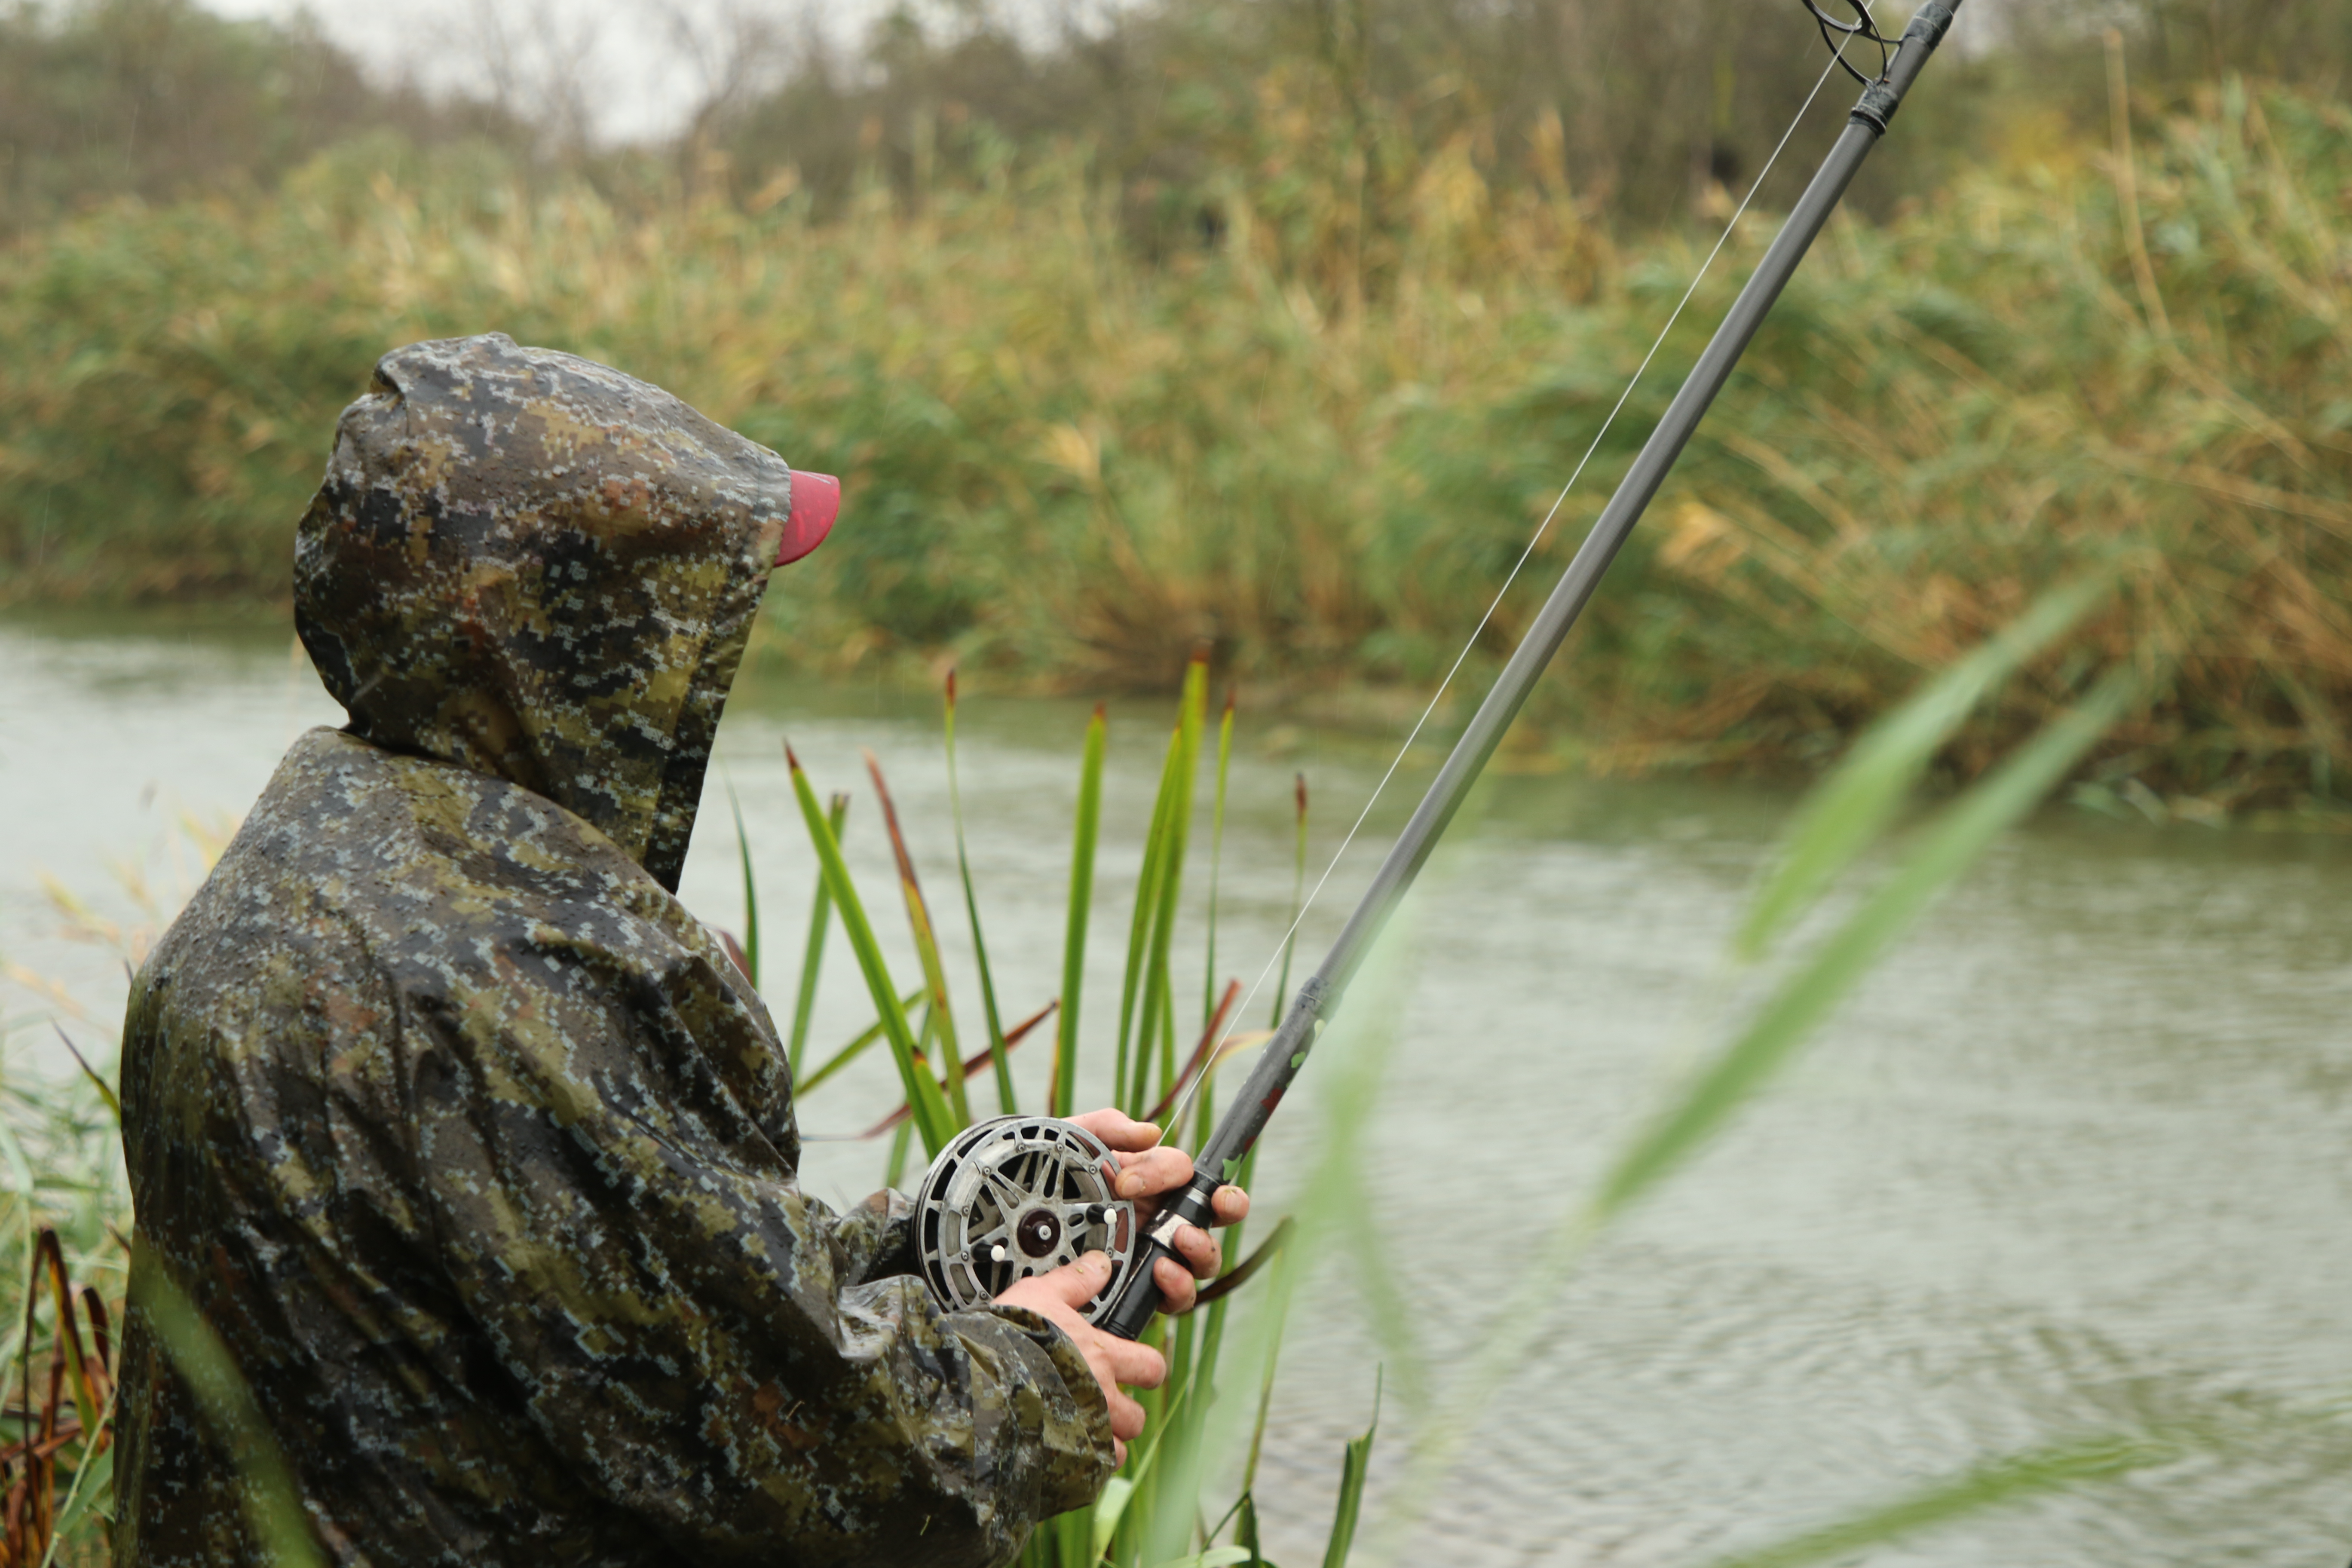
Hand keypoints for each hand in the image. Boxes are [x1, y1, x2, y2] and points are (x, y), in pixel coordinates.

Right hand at [996, 1253, 1164, 1461]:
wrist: (972, 1383)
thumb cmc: (1003, 1339)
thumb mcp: (1038, 1295)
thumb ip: (1073, 1281)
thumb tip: (1100, 1265)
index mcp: (1101, 1358)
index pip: (1151, 1366)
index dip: (1144, 1368)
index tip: (1134, 1367)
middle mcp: (1100, 1399)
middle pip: (1137, 1418)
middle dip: (1124, 1414)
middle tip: (1102, 1406)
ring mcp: (1084, 1435)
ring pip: (1115, 1452)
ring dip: (1103, 1445)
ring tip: (1080, 1435)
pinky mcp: (1063, 1464)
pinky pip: (1086, 1476)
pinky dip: (1078, 1469)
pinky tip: (1058, 1455)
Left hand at [1066, 1108, 1249, 1315]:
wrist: (1016, 1216)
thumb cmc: (1052, 1176)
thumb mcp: (1076, 1143)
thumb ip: (1110, 1127)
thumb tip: (1151, 1133)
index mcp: (1154, 1181)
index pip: (1185, 1173)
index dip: (1167, 1173)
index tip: (1125, 1183)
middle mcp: (1162, 1218)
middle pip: (1216, 1215)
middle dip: (1229, 1205)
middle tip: (1217, 1204)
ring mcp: (1154, 1254)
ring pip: (1203, 1258)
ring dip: (1203, 1249)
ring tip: (1180, 1242)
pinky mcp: (1139, 1288)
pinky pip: (1176, 1296)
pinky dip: (1178, 1287)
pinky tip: (1161, 1274)